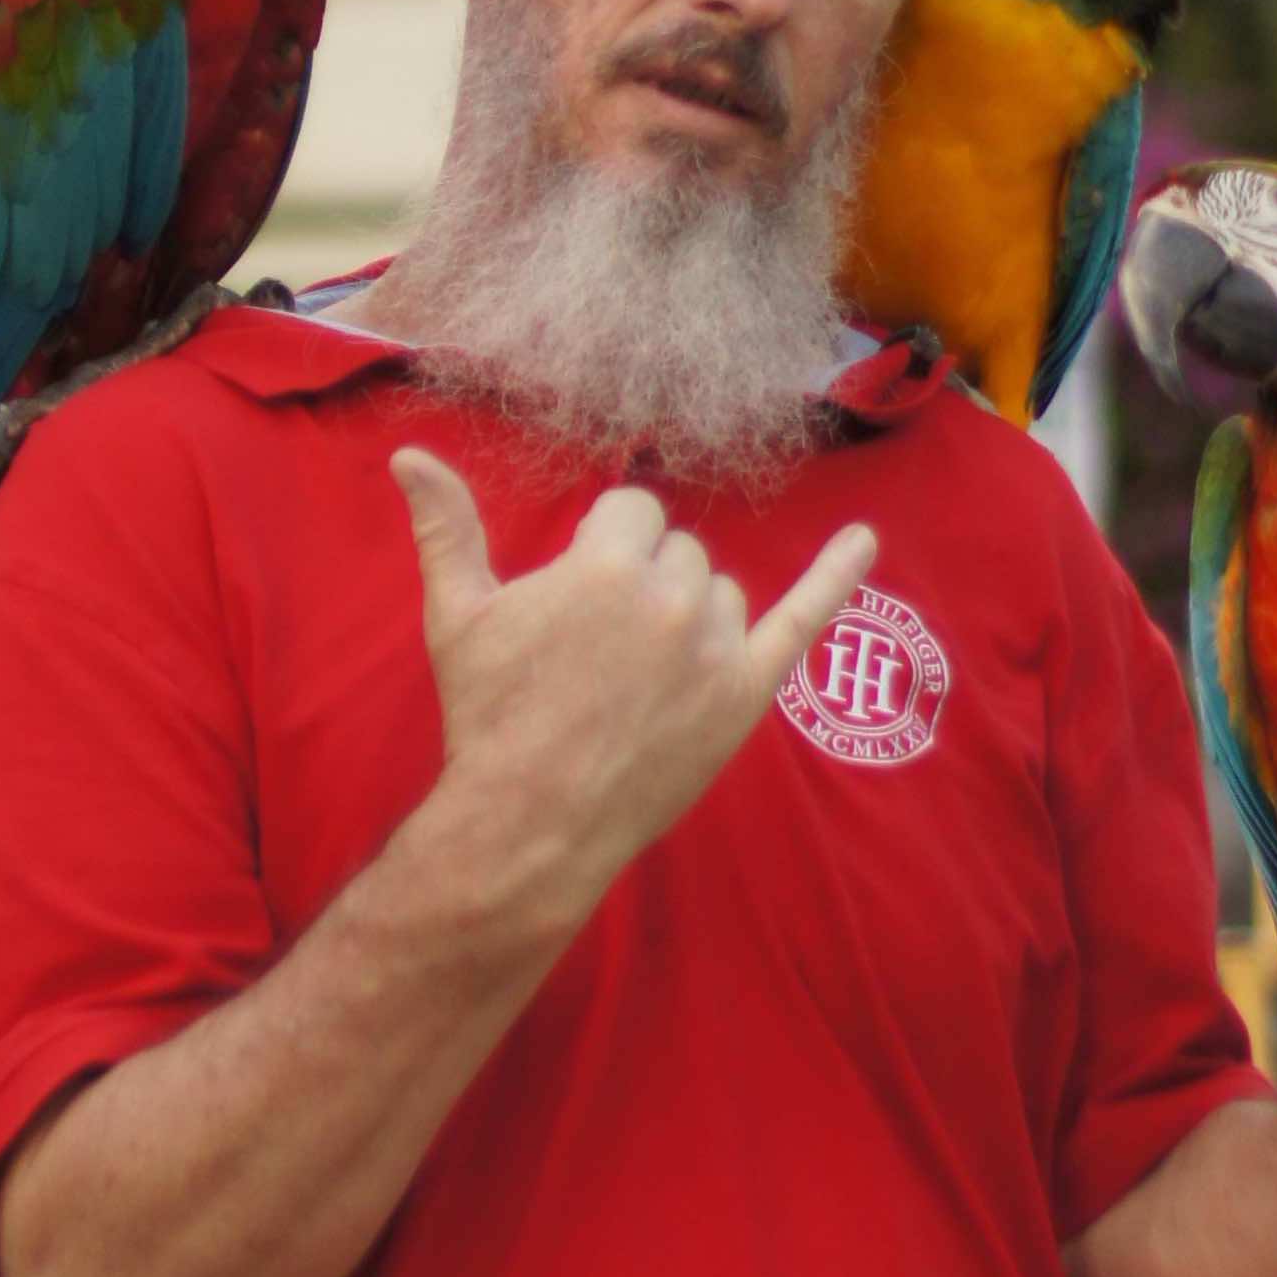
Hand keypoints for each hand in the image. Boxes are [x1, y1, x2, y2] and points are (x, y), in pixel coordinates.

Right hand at [392, 449, 875, 943]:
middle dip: (646, 586)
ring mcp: (715, 646)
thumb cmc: (490, 716)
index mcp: (607, 563)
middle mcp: (670, 595)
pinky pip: (804, 621)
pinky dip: (838, 576)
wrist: (529, 820)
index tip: (581, 604)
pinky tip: (868, 539)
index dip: (605, 554)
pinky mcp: (747, 694)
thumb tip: (408, 456)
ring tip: (638, 680)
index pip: (634, 514)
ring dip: (691, 616)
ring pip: (721, 592)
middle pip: (679, 552)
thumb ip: (445, 527)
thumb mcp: (459, 616)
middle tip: (601, 655)